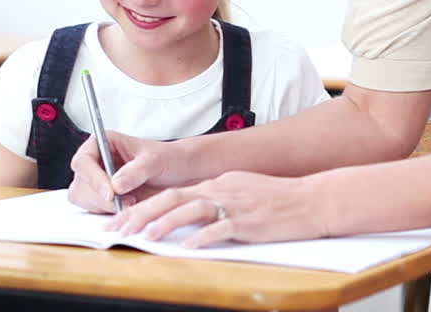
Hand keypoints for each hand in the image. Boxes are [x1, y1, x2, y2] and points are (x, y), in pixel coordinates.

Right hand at [67, 131, 177, 212]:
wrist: (179, 174)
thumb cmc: (168, 159)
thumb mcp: (156, 160)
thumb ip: (136, 170)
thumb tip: (116, 184)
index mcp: (104, 142)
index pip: (84, 161)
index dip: (93, 178)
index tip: (111, 193)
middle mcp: (97, 161)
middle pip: (81, 183)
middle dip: (100, 197)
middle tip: (126, 201)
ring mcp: (97, 180)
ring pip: (83, 198)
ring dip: (104, 206)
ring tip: (131, 202)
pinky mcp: (102, 198)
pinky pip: (93, 209)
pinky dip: (107, 213)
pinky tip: (128, 207)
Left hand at [106, 171, 328, 247]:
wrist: (311, 200)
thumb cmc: (280, 199)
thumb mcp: (243, 190)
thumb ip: (218, 198)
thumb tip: (195, 211)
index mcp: (218, 183)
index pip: (174, 192)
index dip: (146, 205)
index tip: (124, 218)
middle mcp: (221, 190)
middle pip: (173, 198)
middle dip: (142, 213)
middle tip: (120, 227)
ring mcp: (233, 205)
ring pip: (190, 209)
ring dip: (165, 222)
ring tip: (145, 235)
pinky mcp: (247, 222)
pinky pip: (218, 229)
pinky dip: (200, 238)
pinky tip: (185, 247)